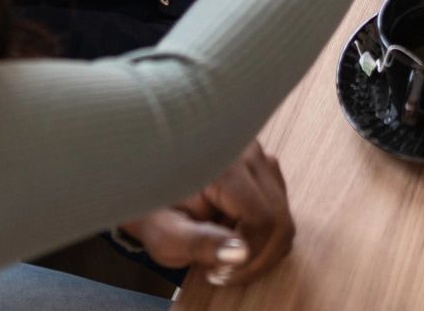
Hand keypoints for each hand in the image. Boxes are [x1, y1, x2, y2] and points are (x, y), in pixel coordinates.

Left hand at [119, 141, 292, 287]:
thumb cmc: (150, 205)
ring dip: (260, 245)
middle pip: (279, 218)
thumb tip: (240, 255)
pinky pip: (278, 206)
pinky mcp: (261, 165)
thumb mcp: (164, 232)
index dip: (249, 256)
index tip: (220, 273)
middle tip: (223, 272)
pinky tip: (231, 234)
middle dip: (257, 256)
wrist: (141, 177)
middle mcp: (248, 151)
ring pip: (283, 215)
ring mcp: (258, 154)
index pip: (262, 219)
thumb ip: (199, 244)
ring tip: (222, 250)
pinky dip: (262, 232)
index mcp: (225, 163)